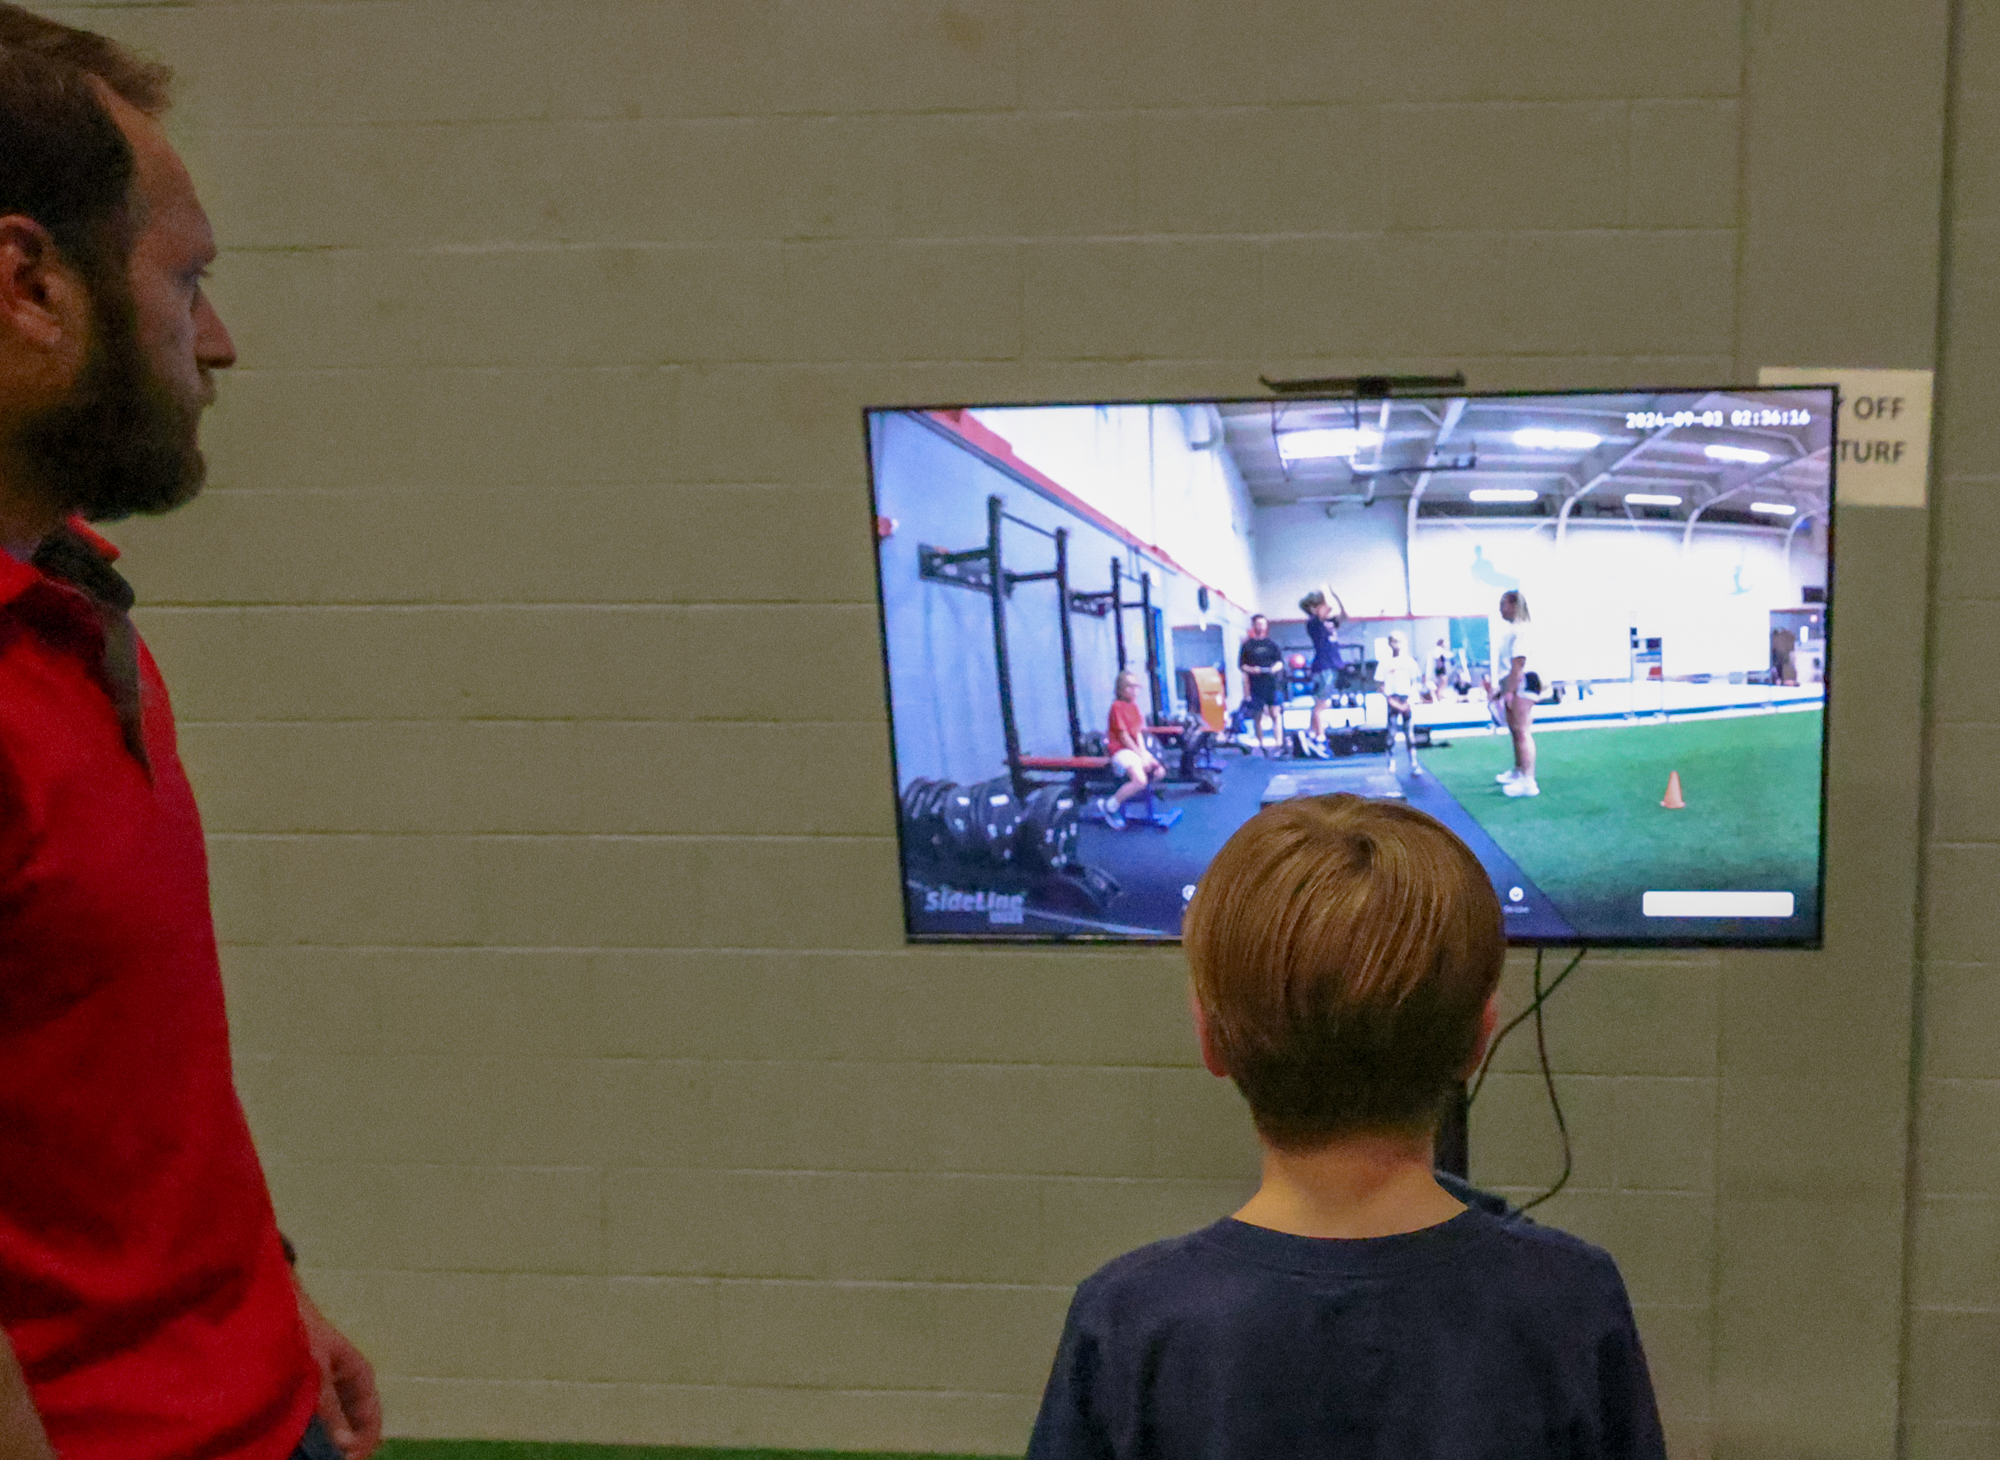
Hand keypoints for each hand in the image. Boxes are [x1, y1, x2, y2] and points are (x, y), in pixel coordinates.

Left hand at [295, 1280, 381, 1459]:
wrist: (277, 1303)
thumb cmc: (303, 1332)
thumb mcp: (318, 1372)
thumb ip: (330, 1409)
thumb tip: (345, 1444)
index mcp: (359, 1376)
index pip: (371, 1420)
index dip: (363, 1445)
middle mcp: (347, 1384)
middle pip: (353, 1425)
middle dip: (342, 1445)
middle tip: (325, 1459)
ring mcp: (328, 1386)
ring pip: (333, 1422)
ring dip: (324, 1439)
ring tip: (309, 1452)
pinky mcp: (308, 1388)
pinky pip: (314, 1416)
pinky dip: (308, 1430)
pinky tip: (295, 1438)